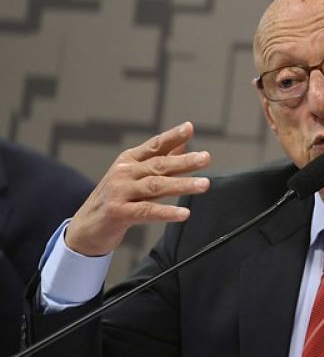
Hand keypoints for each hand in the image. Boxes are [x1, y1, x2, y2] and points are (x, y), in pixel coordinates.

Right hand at [65, 122, 210, 255]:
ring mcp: (120, 192)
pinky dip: (167, 212)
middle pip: (159, 165)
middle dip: (185, 161)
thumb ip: (158, 160)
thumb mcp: (134, 175)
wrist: (85, 228)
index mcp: (129, 161)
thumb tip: (183, 144)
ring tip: (204, 184)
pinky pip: (147, 211)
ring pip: (156, 186)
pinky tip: (184, 212)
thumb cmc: (115, 199)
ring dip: (182, 184)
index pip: (155, 145)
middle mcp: (124, 173)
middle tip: (206, 158)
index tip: (189, 128)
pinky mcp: (118, 213)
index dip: (172, 136)